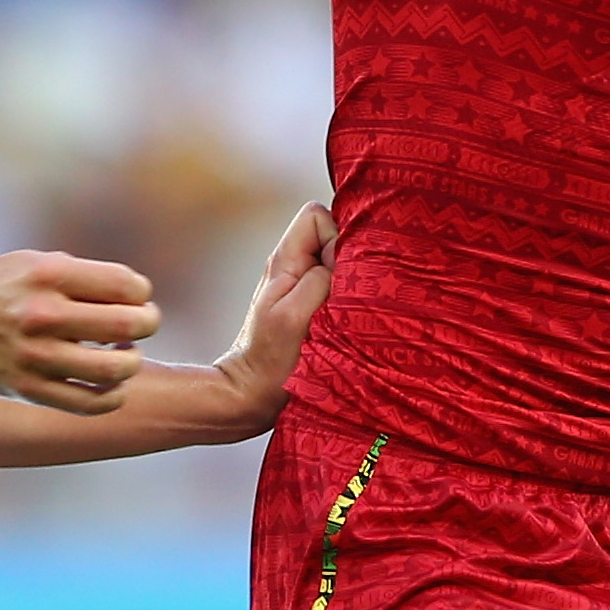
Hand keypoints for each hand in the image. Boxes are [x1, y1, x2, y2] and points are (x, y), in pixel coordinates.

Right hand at [0, 249, 157, 411]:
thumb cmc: (2, 288)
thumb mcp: (38, 262)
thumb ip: (86, 277)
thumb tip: (140, 300)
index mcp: (50, 275)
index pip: (127, 285)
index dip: (142, 293)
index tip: (134, 298)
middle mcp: (43, 314)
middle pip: (128, 325)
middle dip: (147, 324)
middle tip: (142, 325)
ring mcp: (36, 356)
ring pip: (115, 369)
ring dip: (132, 362)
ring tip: (124, 355)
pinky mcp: (29, 389)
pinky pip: (90, 404)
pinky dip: (114, 396)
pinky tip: (112, 384)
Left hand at [210, 200, 337, 428]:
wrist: (255, 393)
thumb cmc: (269, 358)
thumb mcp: (292, 316)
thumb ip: (317, 279)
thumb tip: (343, 259)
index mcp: (286, 260)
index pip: (316, 216)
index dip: (335, 235)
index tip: (339, 271)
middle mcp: (297, 266)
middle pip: (335, 236)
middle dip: (350, 258)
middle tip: (348, 294)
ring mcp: (308, 286)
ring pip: (343, 263)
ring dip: (353, 283)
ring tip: (348, 312)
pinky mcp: (319, 307)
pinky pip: (344, 287)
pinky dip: (351, 300)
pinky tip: (349, 322)